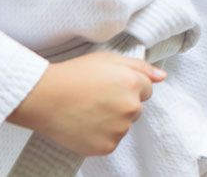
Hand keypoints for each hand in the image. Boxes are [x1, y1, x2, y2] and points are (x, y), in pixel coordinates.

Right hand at [6, 50, 163, 155]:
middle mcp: (131, 108)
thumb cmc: (73, 75)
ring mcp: (119, 129)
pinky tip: (84, 124)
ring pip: (123, 126)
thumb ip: (140, 67)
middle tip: (95, 98)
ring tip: (87, 110)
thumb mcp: (108, 59)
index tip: (108, 86)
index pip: (146, 90)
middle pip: (136, 109)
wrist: (43, 97)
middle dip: (121, 104)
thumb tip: (162, 77)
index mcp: (134, 84)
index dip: (126, 87)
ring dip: (111, 121)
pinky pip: (110, 142)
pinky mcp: (106, 146)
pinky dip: (100, 136)